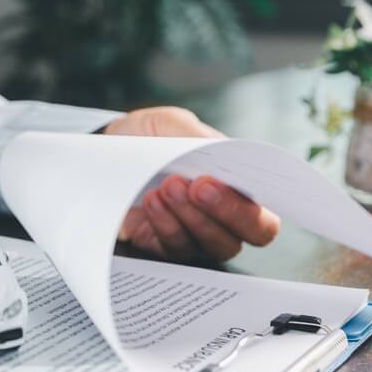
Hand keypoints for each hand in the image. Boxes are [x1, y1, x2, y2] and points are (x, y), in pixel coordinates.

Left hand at [105, 107, 279, 261]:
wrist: (105, 153)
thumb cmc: (149, 138)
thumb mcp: (168, 124)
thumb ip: (193, 134)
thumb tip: (216, 148)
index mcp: (238, 188)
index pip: (266, 215)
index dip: (255, 207)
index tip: (226, 180)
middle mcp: (224, 218)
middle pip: (249, 235)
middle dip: (227, 211)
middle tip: (199, 186)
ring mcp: (196, 235)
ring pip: (213, 245)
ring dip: (191, 216)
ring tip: (168, 186)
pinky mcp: (165, 246)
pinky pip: (175, 247)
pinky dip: (164, 224)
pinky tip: (152, 201)